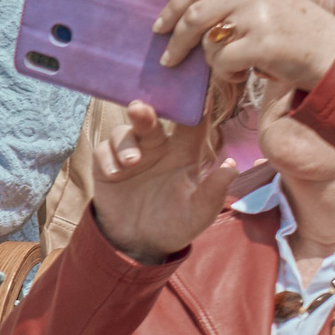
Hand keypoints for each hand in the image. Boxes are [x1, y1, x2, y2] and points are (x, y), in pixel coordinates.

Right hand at [86, 100, 234, 265]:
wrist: (140, 245)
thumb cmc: (176, 224)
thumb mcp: (199, 213)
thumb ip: (213, 191)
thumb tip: (231, 167)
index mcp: (185, 152)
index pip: (192, 122)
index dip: (193, 104)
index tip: (192, 89)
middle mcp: (158, 148)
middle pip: (152, 119)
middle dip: (145, 111)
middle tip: (140, 109)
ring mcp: (131, 155)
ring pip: (125, 131)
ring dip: (126, 141)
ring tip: (131, 161)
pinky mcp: (107, 167)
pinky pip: (103, 150)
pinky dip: (107, 157)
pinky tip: (114, 173)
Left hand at [156, 0, 334, 93]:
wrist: (331, 51)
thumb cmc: (293, 33)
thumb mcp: (265, 4)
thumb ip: (233, 3)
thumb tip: (184, 18)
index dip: (174, 6)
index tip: (159, 26)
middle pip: (194, 14)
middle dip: (175, 39)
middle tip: (168, 59)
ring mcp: (258, 16)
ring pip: (207, 41)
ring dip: (211, 61)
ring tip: (231, 66)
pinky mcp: (262, 43)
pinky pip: (222, 62)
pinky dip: (226, 75)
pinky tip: (242, 76)